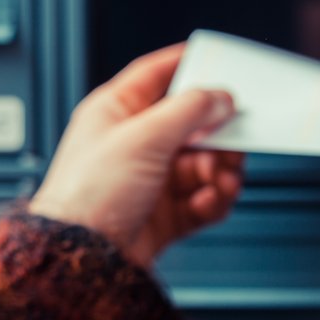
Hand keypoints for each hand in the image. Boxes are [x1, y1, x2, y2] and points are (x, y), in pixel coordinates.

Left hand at [30, 44, 244, 266]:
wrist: (85, 259)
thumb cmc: (89, 196)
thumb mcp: (144, 137)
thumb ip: (189, 111)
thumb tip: (220, 97)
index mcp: (117, 113)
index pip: (156, 76)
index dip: (186, 64)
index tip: (217, 60)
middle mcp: (135, 144)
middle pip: (193, 126)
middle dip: (218, 137)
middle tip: (234, 142)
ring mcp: (152, 181)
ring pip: (204, 165)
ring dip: (221, 172)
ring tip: (222, 180)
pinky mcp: (166, 214)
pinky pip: (204, 200)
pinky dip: (214, 200)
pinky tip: (210, 201)